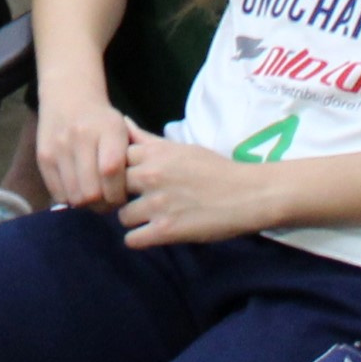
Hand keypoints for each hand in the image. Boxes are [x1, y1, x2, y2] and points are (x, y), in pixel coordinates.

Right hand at [36, 95, 140, 211]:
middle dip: (103, 205)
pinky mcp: (44, 157)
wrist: (69, 97)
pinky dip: (71, 198)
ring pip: (75, 197)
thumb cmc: (102, 121)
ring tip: (94, 197)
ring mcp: (59, 147)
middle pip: (92, 191)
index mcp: (108, 129)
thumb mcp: (124, 132)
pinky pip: (59, 194)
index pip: (111, 171)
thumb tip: (128, 200)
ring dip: (87, 205)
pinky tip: (78, 189)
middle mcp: (81, 136)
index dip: (118, 194)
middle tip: (108, 201)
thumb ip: (130, 162)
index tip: (122, 197)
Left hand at [117, 130, 267, 245]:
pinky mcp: (166, 230)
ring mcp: (158, 204)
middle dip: (121, 196)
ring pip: (122, 216)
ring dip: (132, 220)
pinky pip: (132, 240)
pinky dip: (139, 239)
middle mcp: (151, 176)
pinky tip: (151, 234)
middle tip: (134, 202)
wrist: (247, 195)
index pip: (113, 160)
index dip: (117, 172)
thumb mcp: (180, 148)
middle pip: (114, 189)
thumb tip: (122, 122)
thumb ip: (146, 139)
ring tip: (148, 218)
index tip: (127, 180)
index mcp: (154, 154)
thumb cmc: (214, 169)